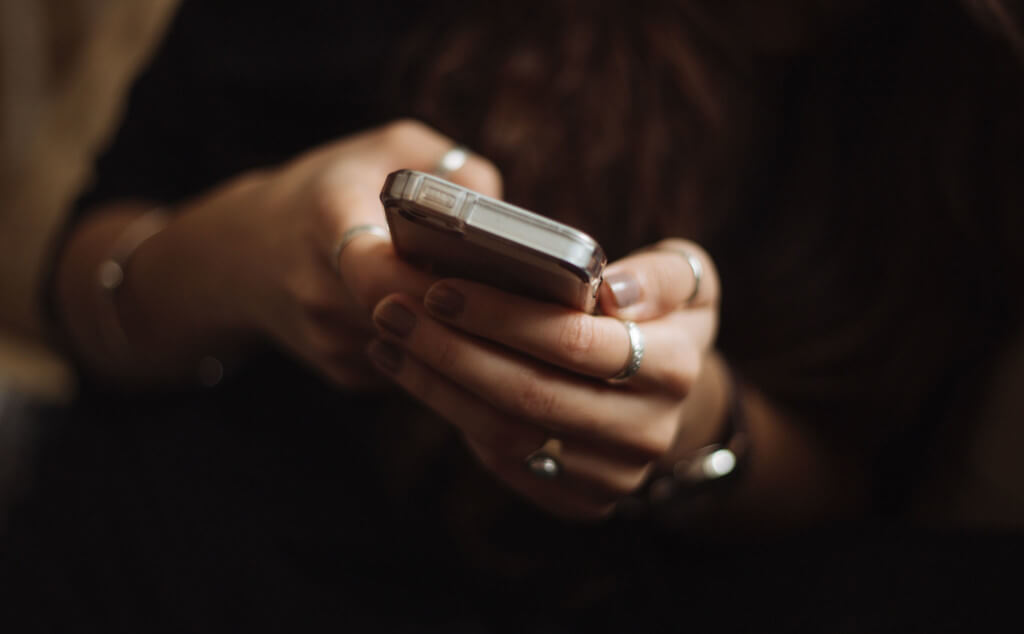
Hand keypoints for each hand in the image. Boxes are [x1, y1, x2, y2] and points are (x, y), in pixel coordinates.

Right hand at [150, 120, 500, 387]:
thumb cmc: (329, 190)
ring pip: (418, 349)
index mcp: (326, 221)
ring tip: (500, 308)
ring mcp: (328, 341)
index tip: (481, 274)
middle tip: (519, 297)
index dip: (432, 281)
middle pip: (410, 318)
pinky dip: (437, 349)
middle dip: (465, 310)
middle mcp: (318, 289)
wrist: (243, 255)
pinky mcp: (342, 373)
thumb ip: (451, 168)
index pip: (377, 270)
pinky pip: (409, 367)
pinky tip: (454, 323)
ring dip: (458, 334)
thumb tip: (506, 217)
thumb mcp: (386, 149)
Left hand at [367, 239, 720, 518]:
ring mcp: (612, 476)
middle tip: (393, 311)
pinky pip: (503, 461)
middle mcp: (648, 431)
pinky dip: (451, 414)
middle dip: (451, 350)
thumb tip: (612, 292)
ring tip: (390, 338)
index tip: (441, 288)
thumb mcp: (686, 280)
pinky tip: (414, 373)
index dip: (502, 317)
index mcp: (675, 367)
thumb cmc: (659, 318)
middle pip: (529, 394)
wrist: (665, 397)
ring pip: (506, 434)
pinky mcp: (578, 501)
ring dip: (436, 385)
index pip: (576, 342)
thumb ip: (660, 275)